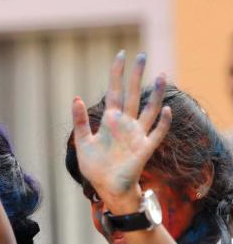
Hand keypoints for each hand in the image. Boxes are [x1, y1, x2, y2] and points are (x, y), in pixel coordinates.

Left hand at [72, 51, 171, 211]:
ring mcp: (137, 135)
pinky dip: (163, 122)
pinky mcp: (144, 149)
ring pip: (150, 109)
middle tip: (141, 55)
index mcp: (110, 121)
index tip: (120, 56)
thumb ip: (79, 121)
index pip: (114, 92)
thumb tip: (76, 98)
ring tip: (162, 75)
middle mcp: (125, 124)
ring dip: (156, 94)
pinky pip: (157, 133)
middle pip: (133, 94)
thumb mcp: (82, 142)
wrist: (106, 187)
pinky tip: (167, 110)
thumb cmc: (95, 166)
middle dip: (136, 75)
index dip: (117, 74)